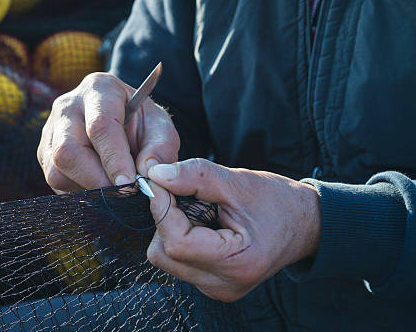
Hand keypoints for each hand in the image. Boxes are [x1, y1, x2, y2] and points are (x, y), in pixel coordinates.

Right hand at [37, 72, 179, 192]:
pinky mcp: (44, 154)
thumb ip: (160, 149)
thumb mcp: (161, 128)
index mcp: (99, 89)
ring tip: (114, 189)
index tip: (130, 185)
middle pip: (67, 151)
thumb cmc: (142, 124)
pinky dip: (80, 192)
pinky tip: (100, 186)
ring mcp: (50, 130)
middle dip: (96, 180)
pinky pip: (55, 182)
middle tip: (123, 196)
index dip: (114, 159)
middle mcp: (67, 106)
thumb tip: (148, 173)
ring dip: (88, 189)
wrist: (122, 122)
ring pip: (56, 171)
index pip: (99, 126)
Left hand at [146, 158, 320, 301]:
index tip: (159, 180)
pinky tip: (203, 223)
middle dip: (165, 218)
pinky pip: (178, 261)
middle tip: (184, 193)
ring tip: (200, 209)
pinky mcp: (211, 283)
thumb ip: (194, 176)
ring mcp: (216, 288)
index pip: (176, 242)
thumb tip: (156, 174)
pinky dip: (181, 237)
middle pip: (164, 253)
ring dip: (172, 227)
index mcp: (235, 263)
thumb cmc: (277, 202)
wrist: (306, 224)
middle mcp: (222, 285)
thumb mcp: (237, 181)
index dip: (161, 208)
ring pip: (166, 258)